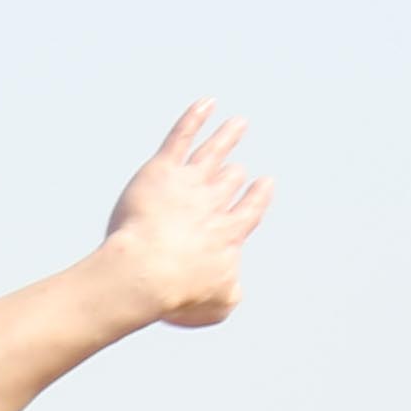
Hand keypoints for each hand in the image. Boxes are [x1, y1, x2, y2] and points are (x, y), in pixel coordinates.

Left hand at [100, 101, 272, 328]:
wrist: (146, 271)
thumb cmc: (177, 294)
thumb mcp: (215, 307)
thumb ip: (229, 294)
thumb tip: (231, 285)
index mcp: (227, 234)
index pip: (248, 211)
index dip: (256, 198)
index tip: (264, 184)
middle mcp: (213, 204)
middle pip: (228, 182)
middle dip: (234, 175)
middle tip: (237, 168)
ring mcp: (189, 184)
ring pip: (212, 153)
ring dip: (227, 137)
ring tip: (238, 124)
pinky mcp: (162, 170)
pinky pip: (182, 136)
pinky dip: (195, 118)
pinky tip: (205, 103)